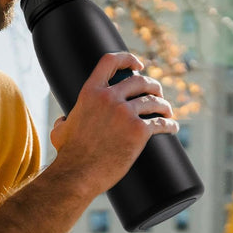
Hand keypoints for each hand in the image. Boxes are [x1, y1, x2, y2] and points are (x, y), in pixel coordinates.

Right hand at [49, 52, 177, 199]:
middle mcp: (109, 98)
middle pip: (140, 81)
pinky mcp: (138, 131)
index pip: (110, 61)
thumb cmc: (69, 154)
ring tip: (167, 112)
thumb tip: (64, 121)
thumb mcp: (60, 130)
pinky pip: (160, 123)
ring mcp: (125, 113)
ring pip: (154, 101)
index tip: (139, 65)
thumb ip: (63, 121)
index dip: (128, 58)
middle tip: (156, 94)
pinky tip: (172, 127)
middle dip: (153, 85)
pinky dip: (169, 125)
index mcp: (90, 92)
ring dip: (164, 105)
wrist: (78, 174)